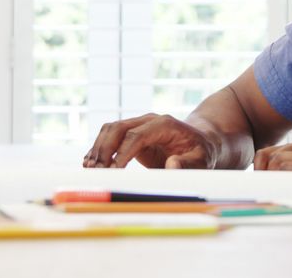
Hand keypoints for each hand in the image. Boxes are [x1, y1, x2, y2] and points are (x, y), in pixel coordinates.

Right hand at [82, 113, 219, 168]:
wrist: (200, 142)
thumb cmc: (201, 153)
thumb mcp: (201, 161)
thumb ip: (188, 165)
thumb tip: (171, 166)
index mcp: (164, 124)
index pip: (137, 135)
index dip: (122, 152)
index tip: (113, 170)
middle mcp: (148, 120)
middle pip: (118, 128)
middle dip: (105, 149)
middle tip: (97, 171)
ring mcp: (138, 125)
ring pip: (110, 129)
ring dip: (98, 148)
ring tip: (89, 168)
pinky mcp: (131, 134)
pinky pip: (110, 136)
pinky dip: (99, 148)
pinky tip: (91, 162)